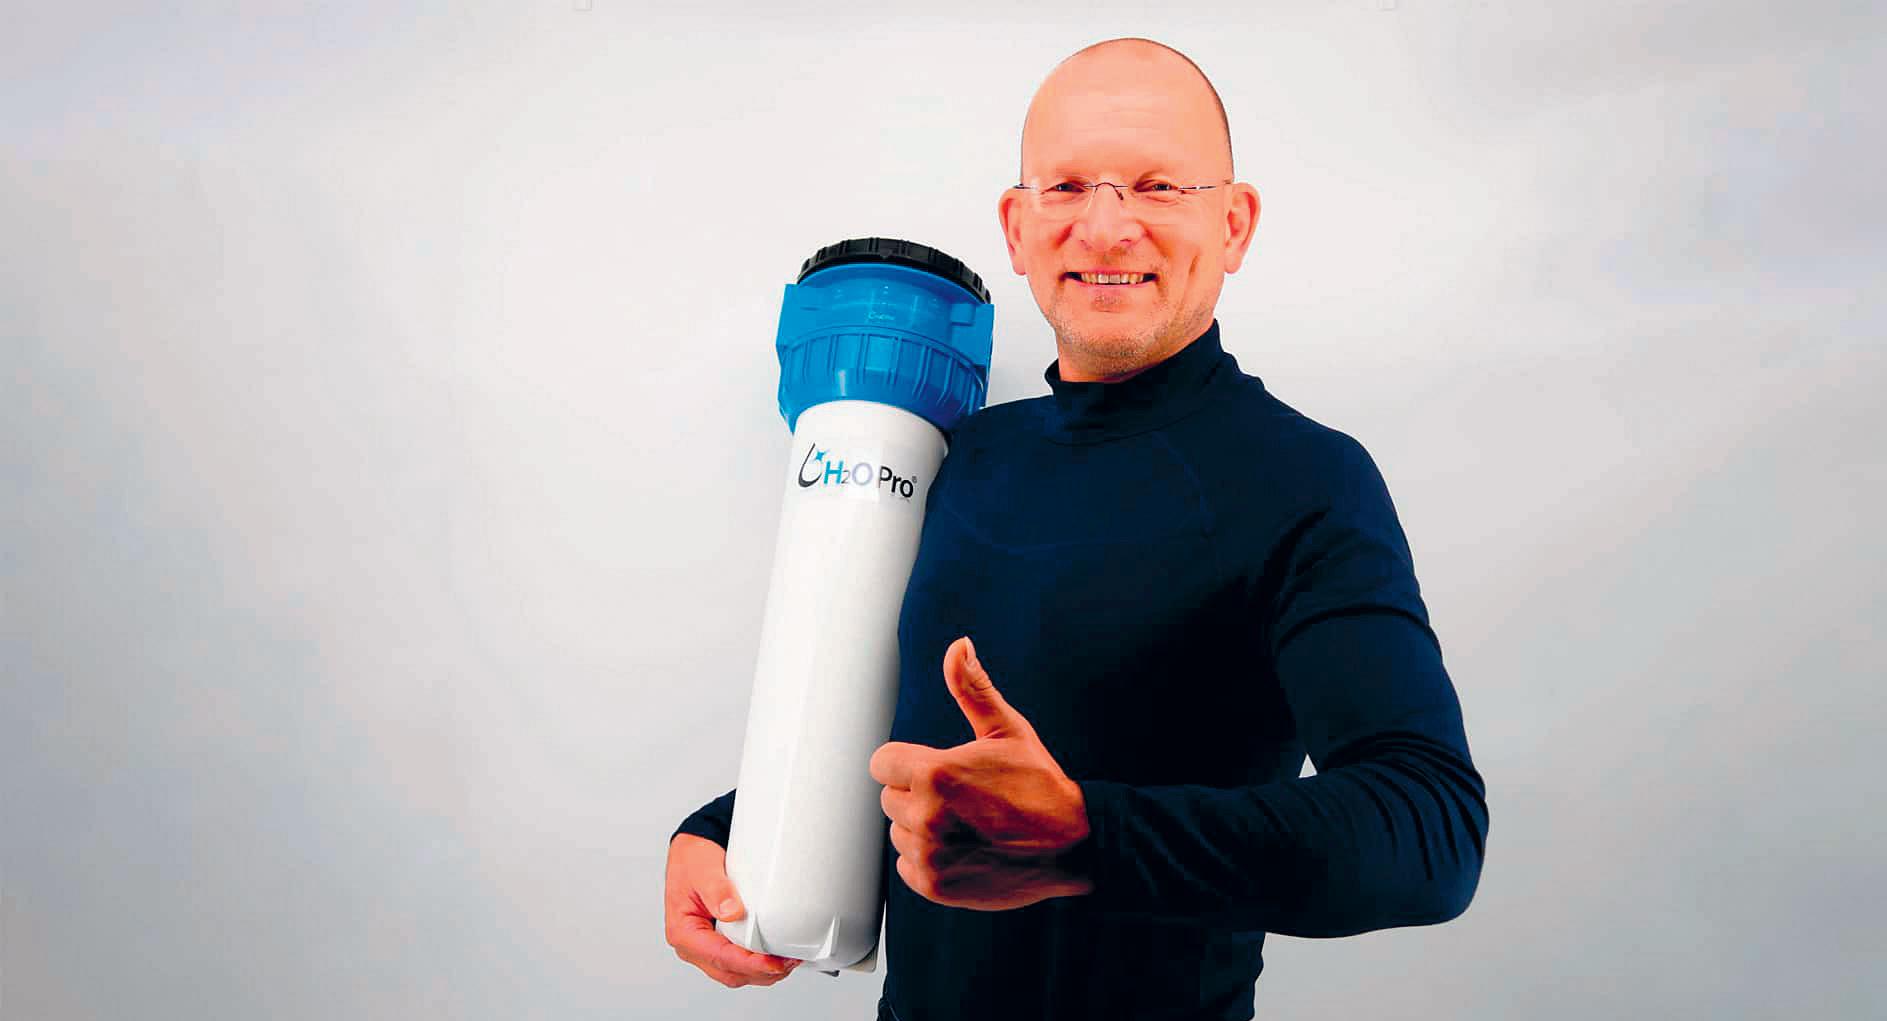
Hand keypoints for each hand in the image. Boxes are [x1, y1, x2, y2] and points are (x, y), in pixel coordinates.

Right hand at [664, 833, 801, 986]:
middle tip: (787, 963)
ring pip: (735, 972)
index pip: (719, 957)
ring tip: (787, 962)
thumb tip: (732, 912)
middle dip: (760, 973)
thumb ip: (717, 891)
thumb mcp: (703, 869)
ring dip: (762, 972)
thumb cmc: (693, 860)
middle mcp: (693, 945)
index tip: (771, 963)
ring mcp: (706, 946)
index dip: (748, 964)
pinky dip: (757, 964)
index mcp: (683, 933)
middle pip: (729, 972)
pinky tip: (775, 957)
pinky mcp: (719, 942)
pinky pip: (738, 962)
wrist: (694, 851)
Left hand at [869, 636, 1093, 910]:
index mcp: (934, 773)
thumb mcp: (1007, 730)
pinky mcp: (936, 885)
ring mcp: (930, 854)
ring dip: (921, 828)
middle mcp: (925, 816)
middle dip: (916, 793)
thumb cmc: (1040, 783)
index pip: (882, 763)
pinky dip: (928, 860)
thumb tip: (958, 646)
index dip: (907, 762)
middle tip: (959, 796)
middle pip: (890, 798)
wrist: (1073, 843)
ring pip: (899, 833)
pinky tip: (963, 848)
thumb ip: (973, 688)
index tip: (934, 768)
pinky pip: (908, 867)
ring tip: (965, 823)